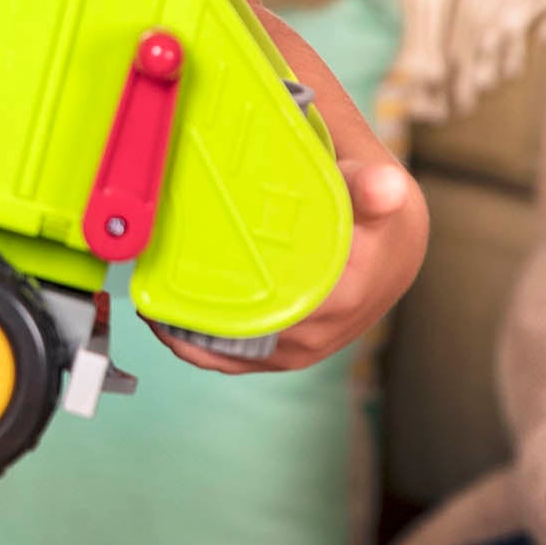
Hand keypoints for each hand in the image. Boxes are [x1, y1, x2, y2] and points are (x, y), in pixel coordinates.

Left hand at [155, 154, 428, 373]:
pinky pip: (245, 358)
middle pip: (247, 335)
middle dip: (196, 321)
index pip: (274, 312)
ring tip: (154, 310)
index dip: (223, 307)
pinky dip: (208, 348)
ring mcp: (306, 346)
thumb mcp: (376, 194)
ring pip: (240, 353)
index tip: (178, 292)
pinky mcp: (294, 349)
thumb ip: (372, 188)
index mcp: (342, 299)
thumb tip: (385, 186)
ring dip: (195, 337)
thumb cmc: (379, 215)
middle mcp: (322, 332)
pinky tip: (175, 329)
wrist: (396, 243)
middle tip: (150, 297)